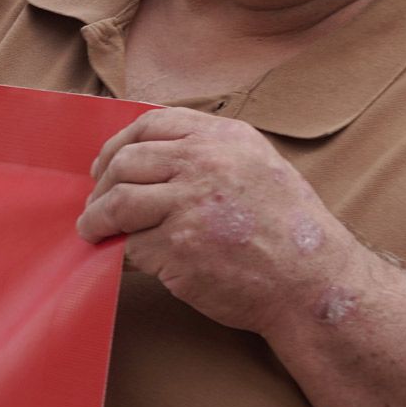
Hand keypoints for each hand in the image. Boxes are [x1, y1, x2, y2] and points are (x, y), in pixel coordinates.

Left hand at [75, 108, 369, 335]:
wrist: (313, 283)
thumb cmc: (289, 232)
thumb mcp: (260, 167)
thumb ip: (213, 154)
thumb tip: (153, 158)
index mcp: (225, 139)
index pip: (153, 124)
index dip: (120, 144)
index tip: (107, 165)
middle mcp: (206, 163)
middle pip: (126, 162)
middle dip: (102, 186)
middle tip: (96, 205)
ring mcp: (189, 205)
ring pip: (117, 202)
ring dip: (96, 219)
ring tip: (92, 230)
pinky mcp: (177, 247)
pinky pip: (129, 245)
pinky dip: (118, 253)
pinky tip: (118, 258)